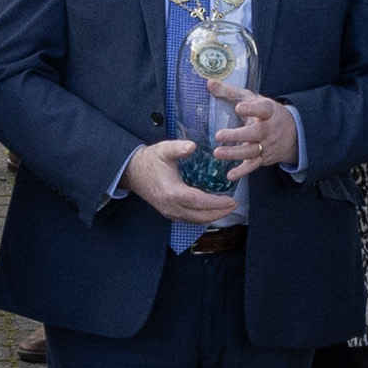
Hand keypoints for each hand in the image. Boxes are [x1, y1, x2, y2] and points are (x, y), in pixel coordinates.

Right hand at [123, 141, 240, 226]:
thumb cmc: (150, 160)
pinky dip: (203, 216)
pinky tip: (212, 210)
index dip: (217, 203)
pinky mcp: (169, 213)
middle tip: (235, 205)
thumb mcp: (164, 149)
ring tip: (227, 208)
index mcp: (172, 192)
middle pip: (200, 216)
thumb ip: (179, 147)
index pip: (199, 201)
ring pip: (195, 221)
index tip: (232, 200)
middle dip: (220, 212)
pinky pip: (189, 219)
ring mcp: (169, 212)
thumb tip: (192, 146)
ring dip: (213, 216)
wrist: (132, 171)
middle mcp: (171, 206)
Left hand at [212, 88, 301, 174]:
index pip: (263, 109)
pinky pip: (253, 166)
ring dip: (235, 153)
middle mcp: (269, 129)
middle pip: (255, 133)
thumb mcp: (252, 99)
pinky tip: (230, 175)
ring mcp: (266, 145)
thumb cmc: (265, 112)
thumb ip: (230, 92)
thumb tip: (209, 82)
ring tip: (218, 153)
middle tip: (219, 135)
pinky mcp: (263, 158)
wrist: (292, 133)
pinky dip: (242, 171)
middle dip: (238, 135)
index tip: (239, 107)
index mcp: (268, 111)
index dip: (252, 108)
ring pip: (252, 151)